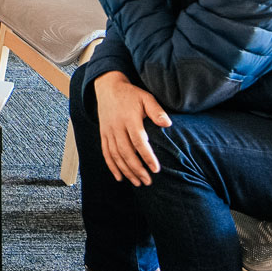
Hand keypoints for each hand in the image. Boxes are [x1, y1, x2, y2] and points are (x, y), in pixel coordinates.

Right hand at [93, 71, 171, 186]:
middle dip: (137, 169)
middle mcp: (117, 127)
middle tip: (148, 181)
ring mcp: (108, 131)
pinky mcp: (103, 134)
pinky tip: (119, 177)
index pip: (139, 141)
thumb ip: (157, 111)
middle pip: (126, 152)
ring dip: (126, 171)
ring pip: (116, 155)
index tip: (156, 169)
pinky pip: (106, 153)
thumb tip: (168, 124)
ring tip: (138, 183)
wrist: (108, 87)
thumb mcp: (146, 98)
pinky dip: (112, 166)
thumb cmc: (131, 95)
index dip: (147, 156)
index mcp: (129, 118)